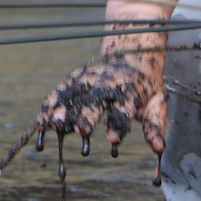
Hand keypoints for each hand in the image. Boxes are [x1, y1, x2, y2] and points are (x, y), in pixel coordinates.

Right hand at [35, 17, 168, 156]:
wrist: (132, 52)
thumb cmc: (146, 84)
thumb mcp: (157, 101)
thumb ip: (155, 125)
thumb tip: (160, 148)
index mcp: (130, 90)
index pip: (124, 109)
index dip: (119, 124)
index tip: (112, 139)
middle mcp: (108, 84)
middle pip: (97, 100)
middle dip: (89, 116)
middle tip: (81, 131)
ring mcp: (90, 79)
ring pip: (74, 95)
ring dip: (63, 110)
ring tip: (52, 126)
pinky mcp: (76, 78)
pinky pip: (60, 92)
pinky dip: (50, 105)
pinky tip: (41, 121)